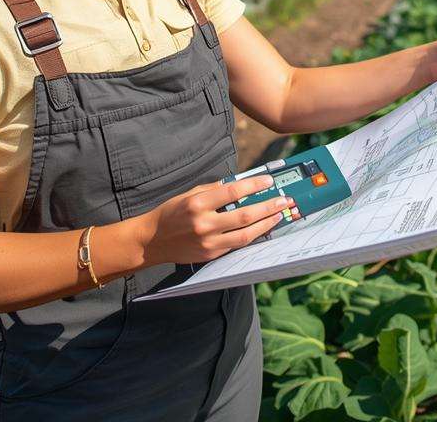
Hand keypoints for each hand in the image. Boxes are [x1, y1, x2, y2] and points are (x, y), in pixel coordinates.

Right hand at [142, 175, 294, 264]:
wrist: (152, 241)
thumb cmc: (171, 213)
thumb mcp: (189, 194)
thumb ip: (214, 190)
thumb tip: (240, 185)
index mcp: (198, 203)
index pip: (233, 192)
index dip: (254, 186)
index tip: (269, 181)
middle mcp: (204, 223)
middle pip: (244, 215)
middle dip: (268, 207)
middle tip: (284, 200)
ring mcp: (208, 242)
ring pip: (245, 234)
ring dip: (266, 224)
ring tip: (279, 215)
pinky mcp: (211, 255)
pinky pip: (237, 245)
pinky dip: (252, 236)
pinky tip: (263, 228)